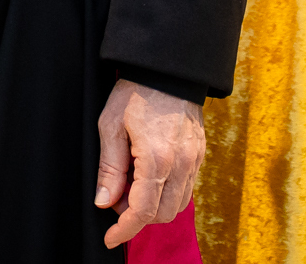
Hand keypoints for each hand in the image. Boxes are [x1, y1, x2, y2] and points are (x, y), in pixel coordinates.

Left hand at [94, 78, 204, 248]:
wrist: (167, 69)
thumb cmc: (135, 92)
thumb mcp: (110, 125)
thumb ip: (109, 168)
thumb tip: (104, 202)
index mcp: (156, 158)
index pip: (142, 211)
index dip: (124, 230)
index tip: (111, 238)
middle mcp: (181, 164)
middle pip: (161, 214)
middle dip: (137, 216)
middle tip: (117, 196)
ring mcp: (194, 160)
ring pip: (177, 205)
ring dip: (154, 207)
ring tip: (133, 185)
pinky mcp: (200, 155)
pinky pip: (187, 189)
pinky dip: (168, 194)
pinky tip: (151, 177)